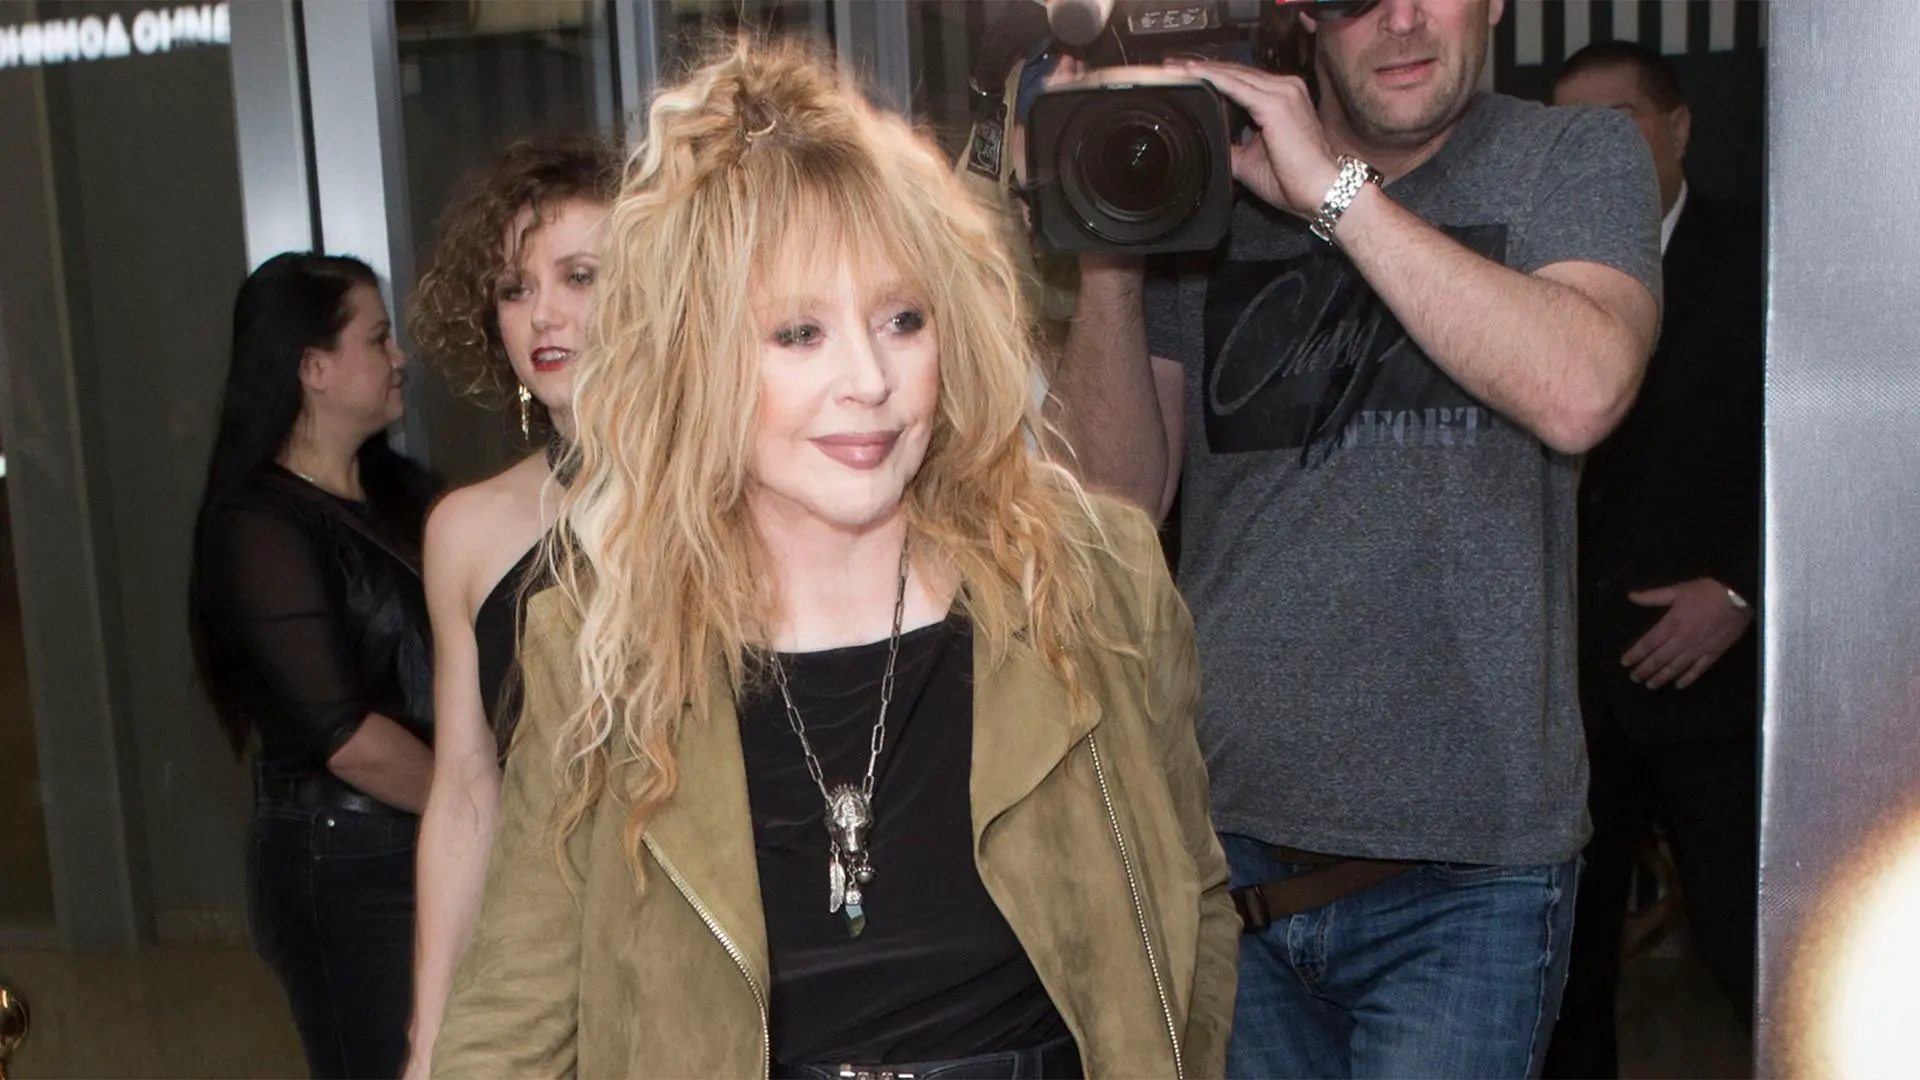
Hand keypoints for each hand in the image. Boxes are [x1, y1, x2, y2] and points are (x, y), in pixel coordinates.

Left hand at [1177, 60, 1340, 218]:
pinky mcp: (1275, 103)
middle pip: (1237, 72)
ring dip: (1203, 70)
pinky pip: (1236, 85)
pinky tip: (1193, 75)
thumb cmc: (1294, 180)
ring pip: (1234, 74)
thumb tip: (1208, 142)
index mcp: (1282, 99)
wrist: (1320, 190)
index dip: (1215, 78)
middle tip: (1173, 68)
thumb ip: (1230, 145)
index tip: (1188, 78)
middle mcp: (1285, 89)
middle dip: (1204, 69)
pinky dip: (1213, 78)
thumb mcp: (1250, 160)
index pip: (1243, 81)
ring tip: (1176, 69)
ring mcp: (1283, 92)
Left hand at [1620, 578, 1753, 689]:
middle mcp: (1681, 640)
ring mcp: (1698, 649)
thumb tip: (1631, 596)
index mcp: (1671, 624)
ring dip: (1661, 678)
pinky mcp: (1714, 653)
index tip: (1625, 663)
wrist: (1738, 596)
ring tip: (1650, 686)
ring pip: (1675, 668)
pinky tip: (1678, 686)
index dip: (1635, 654)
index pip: (1648, 643)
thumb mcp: (1677, 590)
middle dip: (1644, 670)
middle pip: (1659, 659)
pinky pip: (1698, 670)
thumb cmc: (1706, 591)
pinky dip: (1688, 679)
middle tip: (1634, 678)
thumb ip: (1653, 596)